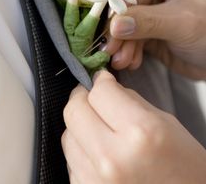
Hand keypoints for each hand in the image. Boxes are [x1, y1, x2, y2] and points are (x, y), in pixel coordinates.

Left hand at [62, 71, 205, 183]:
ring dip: (80, 124)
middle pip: (74, 110)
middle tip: (93, 95)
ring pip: (68, 134)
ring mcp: (95, 180)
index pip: (99, 92)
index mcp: (140, 132)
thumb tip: (103, 86)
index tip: (102, 79)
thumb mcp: (165, 123)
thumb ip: (129, 101)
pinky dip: (82, 149)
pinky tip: (100, 151)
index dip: (101, 80)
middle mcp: (112, 158)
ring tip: (99, 126)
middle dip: (83, 96)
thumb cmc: (184, 168)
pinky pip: (71, 160)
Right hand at [106, 0, 205, 79]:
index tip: (111, 19)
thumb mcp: (184, 23)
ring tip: (120, 60)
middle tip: (109, 45)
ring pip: (124, 17)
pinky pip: (130, 33)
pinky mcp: (149, 25)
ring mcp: (152, 4)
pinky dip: (128, 48)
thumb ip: (147, 22)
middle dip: (117, 24)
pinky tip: (131, 62)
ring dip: (120, 40)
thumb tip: (114, 25)